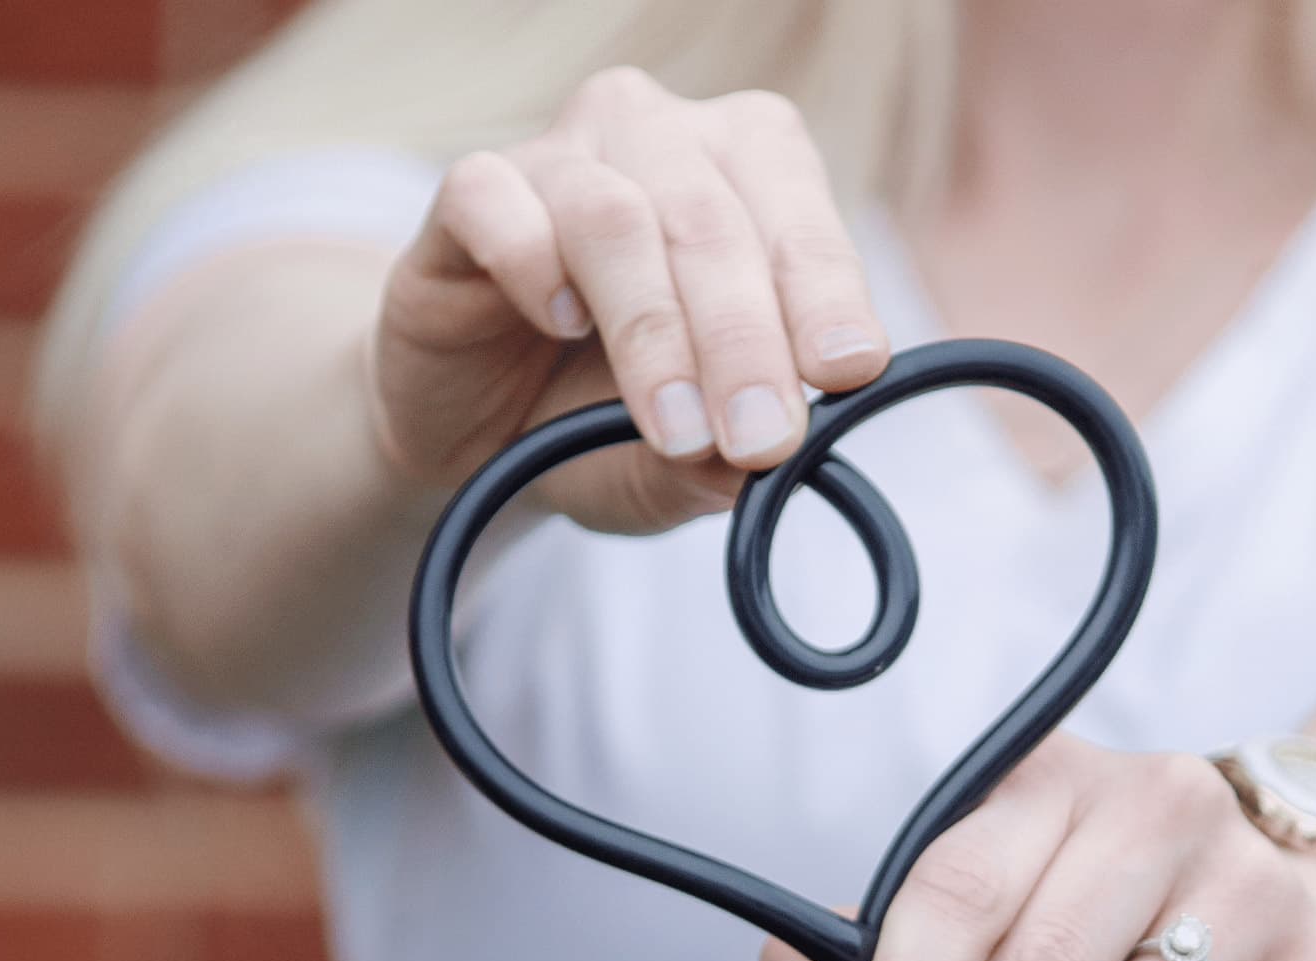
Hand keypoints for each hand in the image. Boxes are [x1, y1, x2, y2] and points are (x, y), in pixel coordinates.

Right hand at [370, 67, 890, 533]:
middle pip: (710, 221)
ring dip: (654, 329)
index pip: (801, 222)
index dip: (828, 296)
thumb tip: (776, 463)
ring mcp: (559, 157)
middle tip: (759, 437)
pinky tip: (561, 323)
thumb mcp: (678, 465)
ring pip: (614, 216)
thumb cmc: (598, 417)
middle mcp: (658, 141)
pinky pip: (497, 202)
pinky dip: (534, 264)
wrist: (476, 432)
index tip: (846, 372)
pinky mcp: (468, 193)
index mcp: (748, 177)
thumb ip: (724, 464)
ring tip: (674, 426)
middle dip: (744, 339)